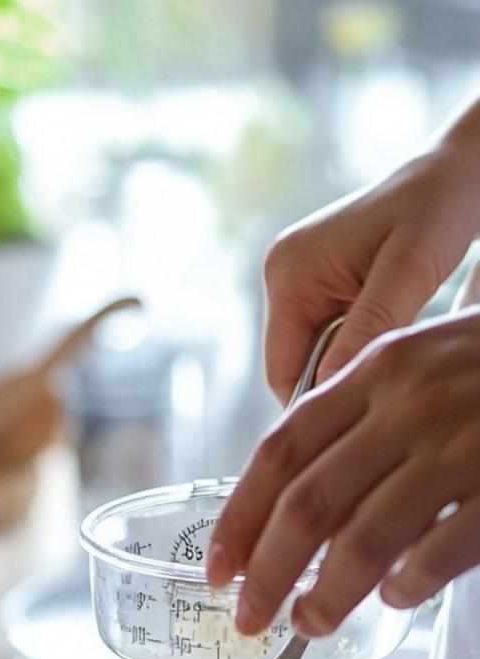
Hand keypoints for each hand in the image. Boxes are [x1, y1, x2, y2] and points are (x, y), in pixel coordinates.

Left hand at [206, 308, 479, 636]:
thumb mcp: (423, 364)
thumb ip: (361, 417)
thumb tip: (294, 501)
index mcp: (378, 370)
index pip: (280, 453)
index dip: (238, 519)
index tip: (218, 567)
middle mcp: (410, 403)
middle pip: (306, 506)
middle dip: (266, 574)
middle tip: (249, 618)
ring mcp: (462, 442)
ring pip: (363, 538)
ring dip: (327, 595)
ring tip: (311, 624)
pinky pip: (440, 548)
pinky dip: (407, 583)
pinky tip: (395, 598)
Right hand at [263, 142, 479, 402]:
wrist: (456, 170)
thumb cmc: (439, 208)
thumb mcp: (408, 272)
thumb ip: (366, 329)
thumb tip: (328, 390)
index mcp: (289, 274)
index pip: (282, 371)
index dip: (318, 398)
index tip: (366, 408)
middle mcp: (282, 277)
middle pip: (296, 365)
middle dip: (339, 374)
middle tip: (389, 375)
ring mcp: (297, 281)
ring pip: (315, 354)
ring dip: (352, 359)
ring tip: (395, 342)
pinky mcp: (317, 285)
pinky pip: (329, 336)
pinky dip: (358, 343)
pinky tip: (390, 326)